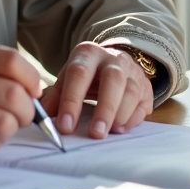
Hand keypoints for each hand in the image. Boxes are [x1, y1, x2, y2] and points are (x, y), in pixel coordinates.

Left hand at [39, 42, 153, 138]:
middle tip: (95, 134)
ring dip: (120, 114)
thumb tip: (44, 115)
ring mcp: (132, 72)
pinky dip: (133, 118)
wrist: (114, 61)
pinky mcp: (146, 87)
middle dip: (105, 108)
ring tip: (109, 132)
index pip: (79, 74)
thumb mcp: (68, 79)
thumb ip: (56, 96)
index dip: (72, 101)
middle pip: (113, 79)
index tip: (65, 126)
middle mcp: (112, 59)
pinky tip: (121, 128)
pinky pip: (143, 103)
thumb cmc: (86, 75)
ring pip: (132, 90)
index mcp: (88, 54)